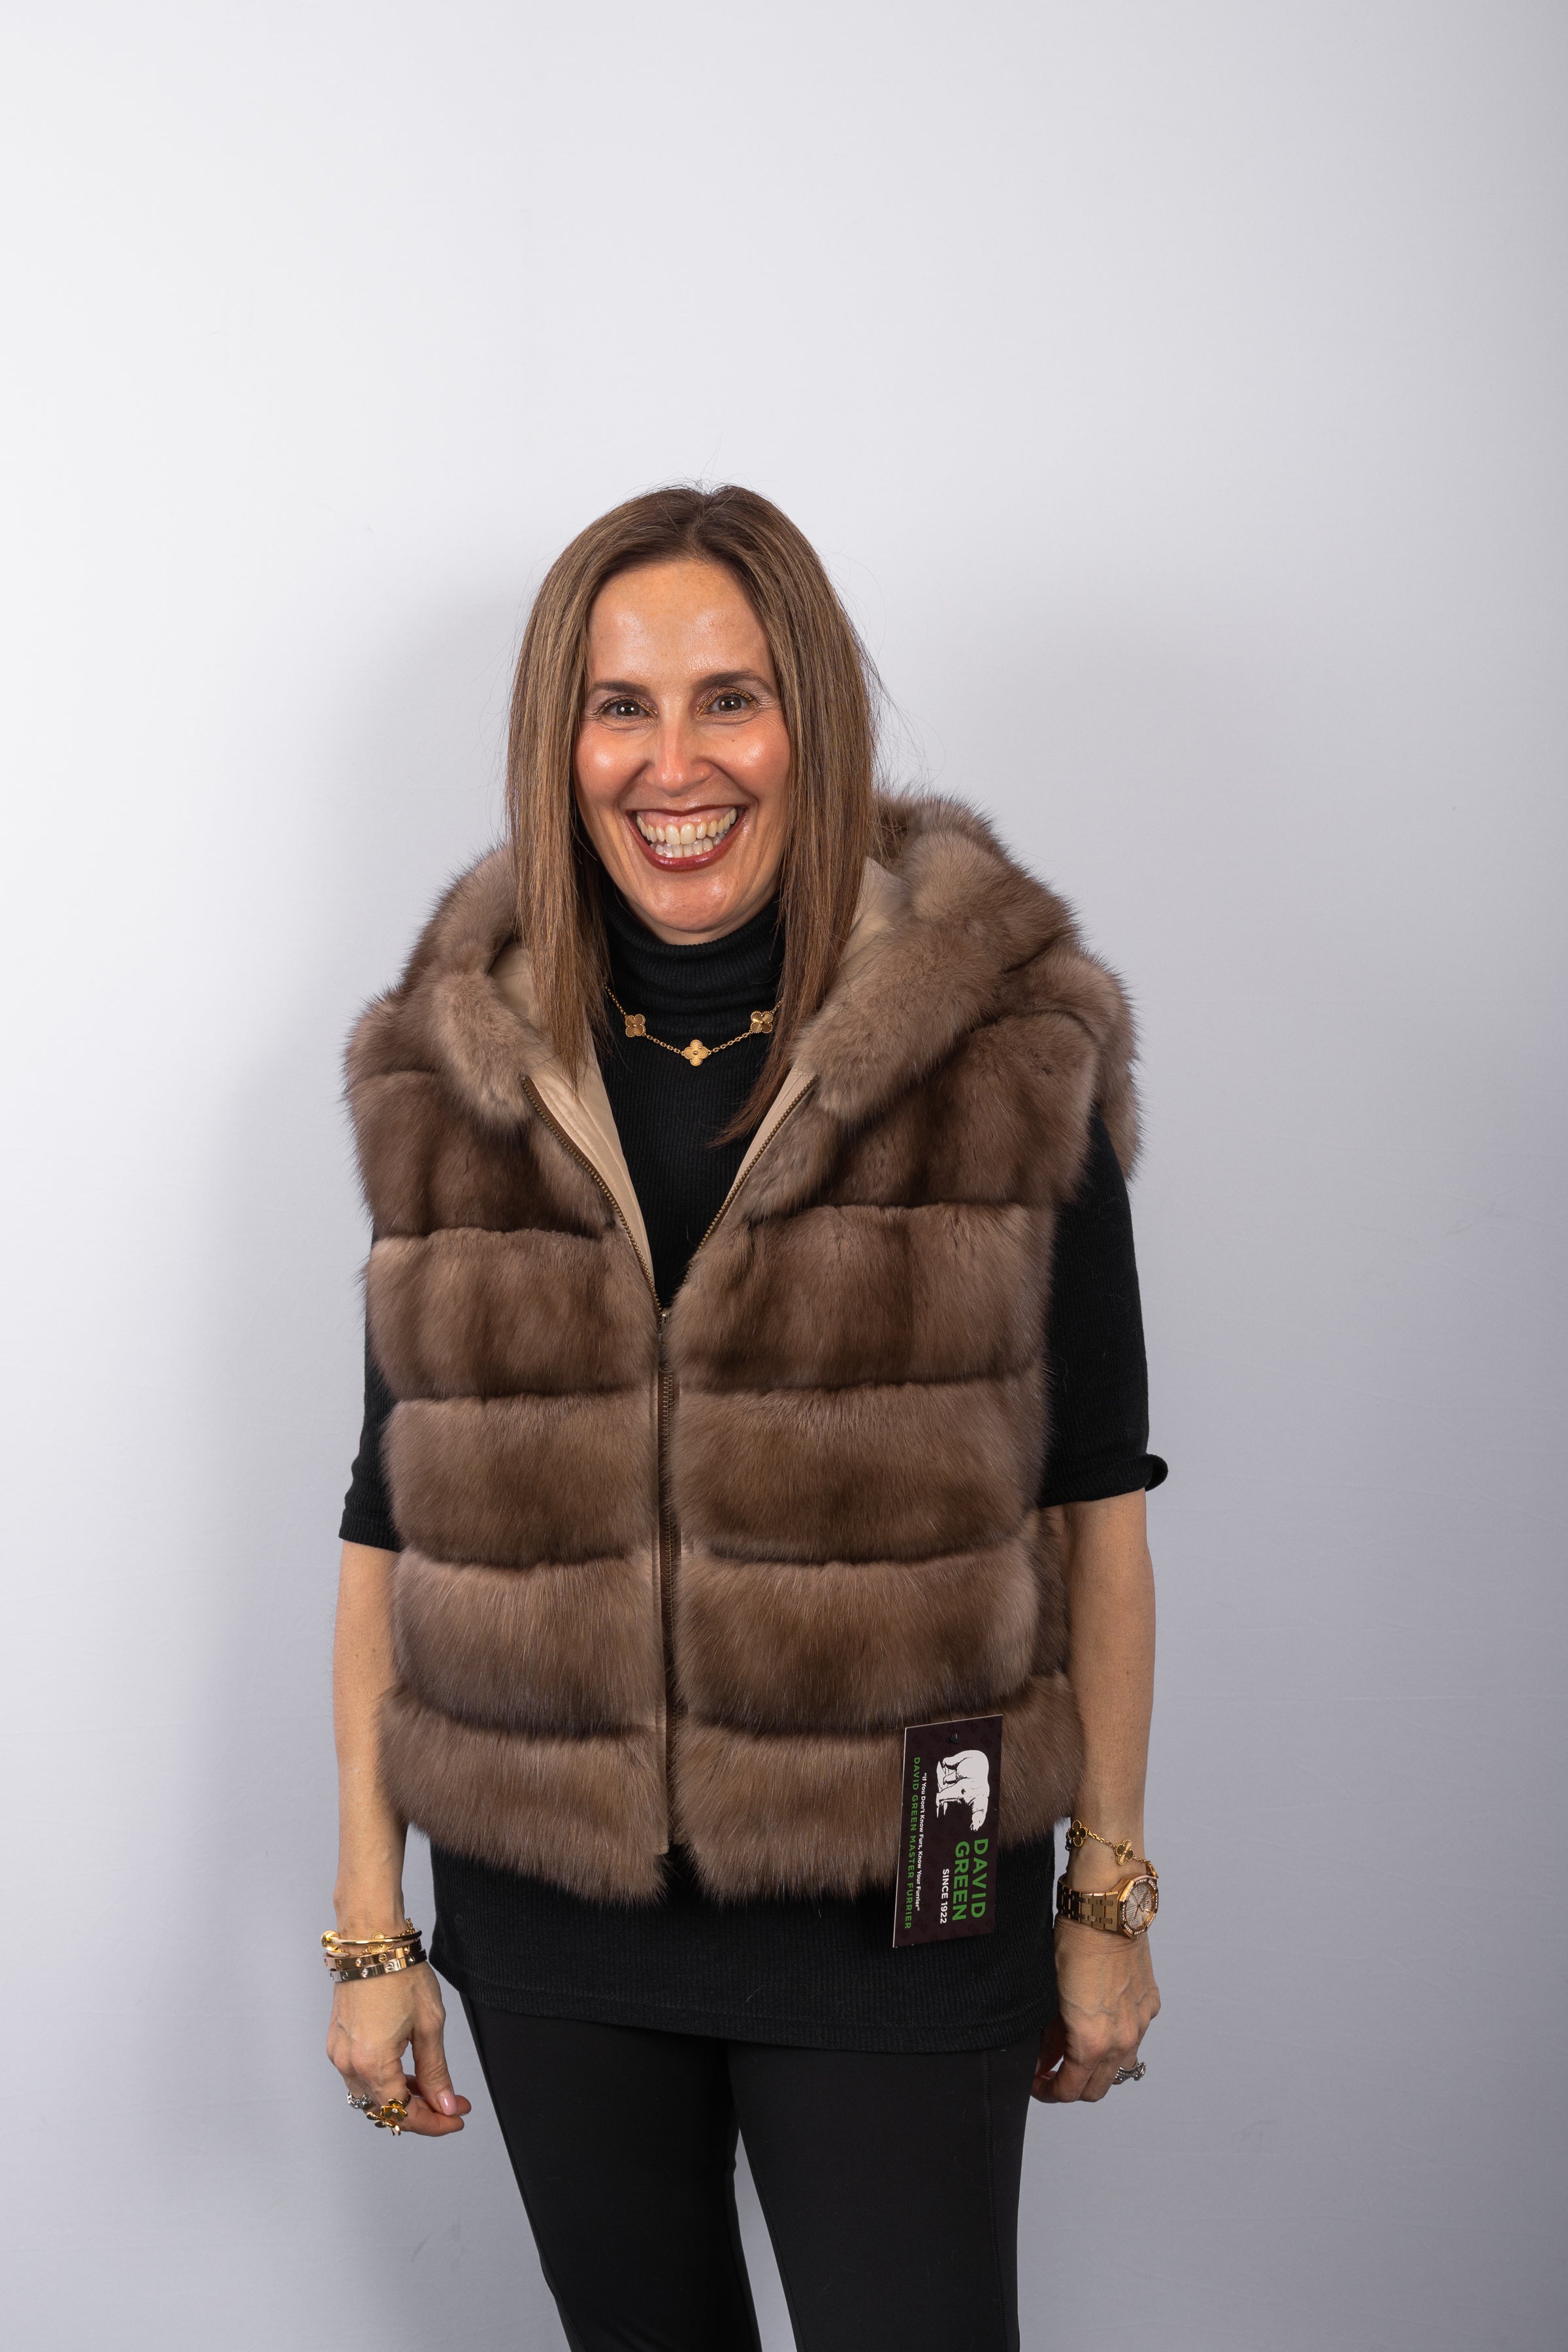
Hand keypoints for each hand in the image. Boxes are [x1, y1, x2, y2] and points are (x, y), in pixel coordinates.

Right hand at [327, 1964, 471, 2138]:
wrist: (372, 1941)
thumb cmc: (399, 1974)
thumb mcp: (429, 2025)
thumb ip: (436, 2071)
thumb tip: (444, 2104)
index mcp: (372, 2063)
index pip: (403, 2114)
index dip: (434, 2123)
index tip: (455, 2118)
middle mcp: (349, 2064)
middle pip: (385, 2111)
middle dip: (421, 2112)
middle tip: (451, 2103)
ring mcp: (339, 2054)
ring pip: (371, 2097)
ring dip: (402, 2099)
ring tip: (433, 2088)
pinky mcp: (338, 2043)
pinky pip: (361, 2077)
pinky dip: (385, 2082)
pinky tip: (408, 2073)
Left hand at [1032, 1921, 1159, 2102]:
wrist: (1106, 1911)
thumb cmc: (1073, 1943)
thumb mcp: (1050, 1994)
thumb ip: (1050, 2033)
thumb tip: (1044, 2055)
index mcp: (1091, 2042)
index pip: (1071, 2090)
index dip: (1050, 2093)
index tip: (1039, 2084)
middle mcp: (1121, 2040)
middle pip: (1097, 2089)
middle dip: (1072, 2087)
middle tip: (1053, 2071)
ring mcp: (1140, 2024)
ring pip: (1119, 2067)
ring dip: (1098, 2067)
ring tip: (1077, 2049)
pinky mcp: (1150, 2005)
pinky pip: (1135, 2036)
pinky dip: (1118, 2039)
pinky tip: (1101, 2021)